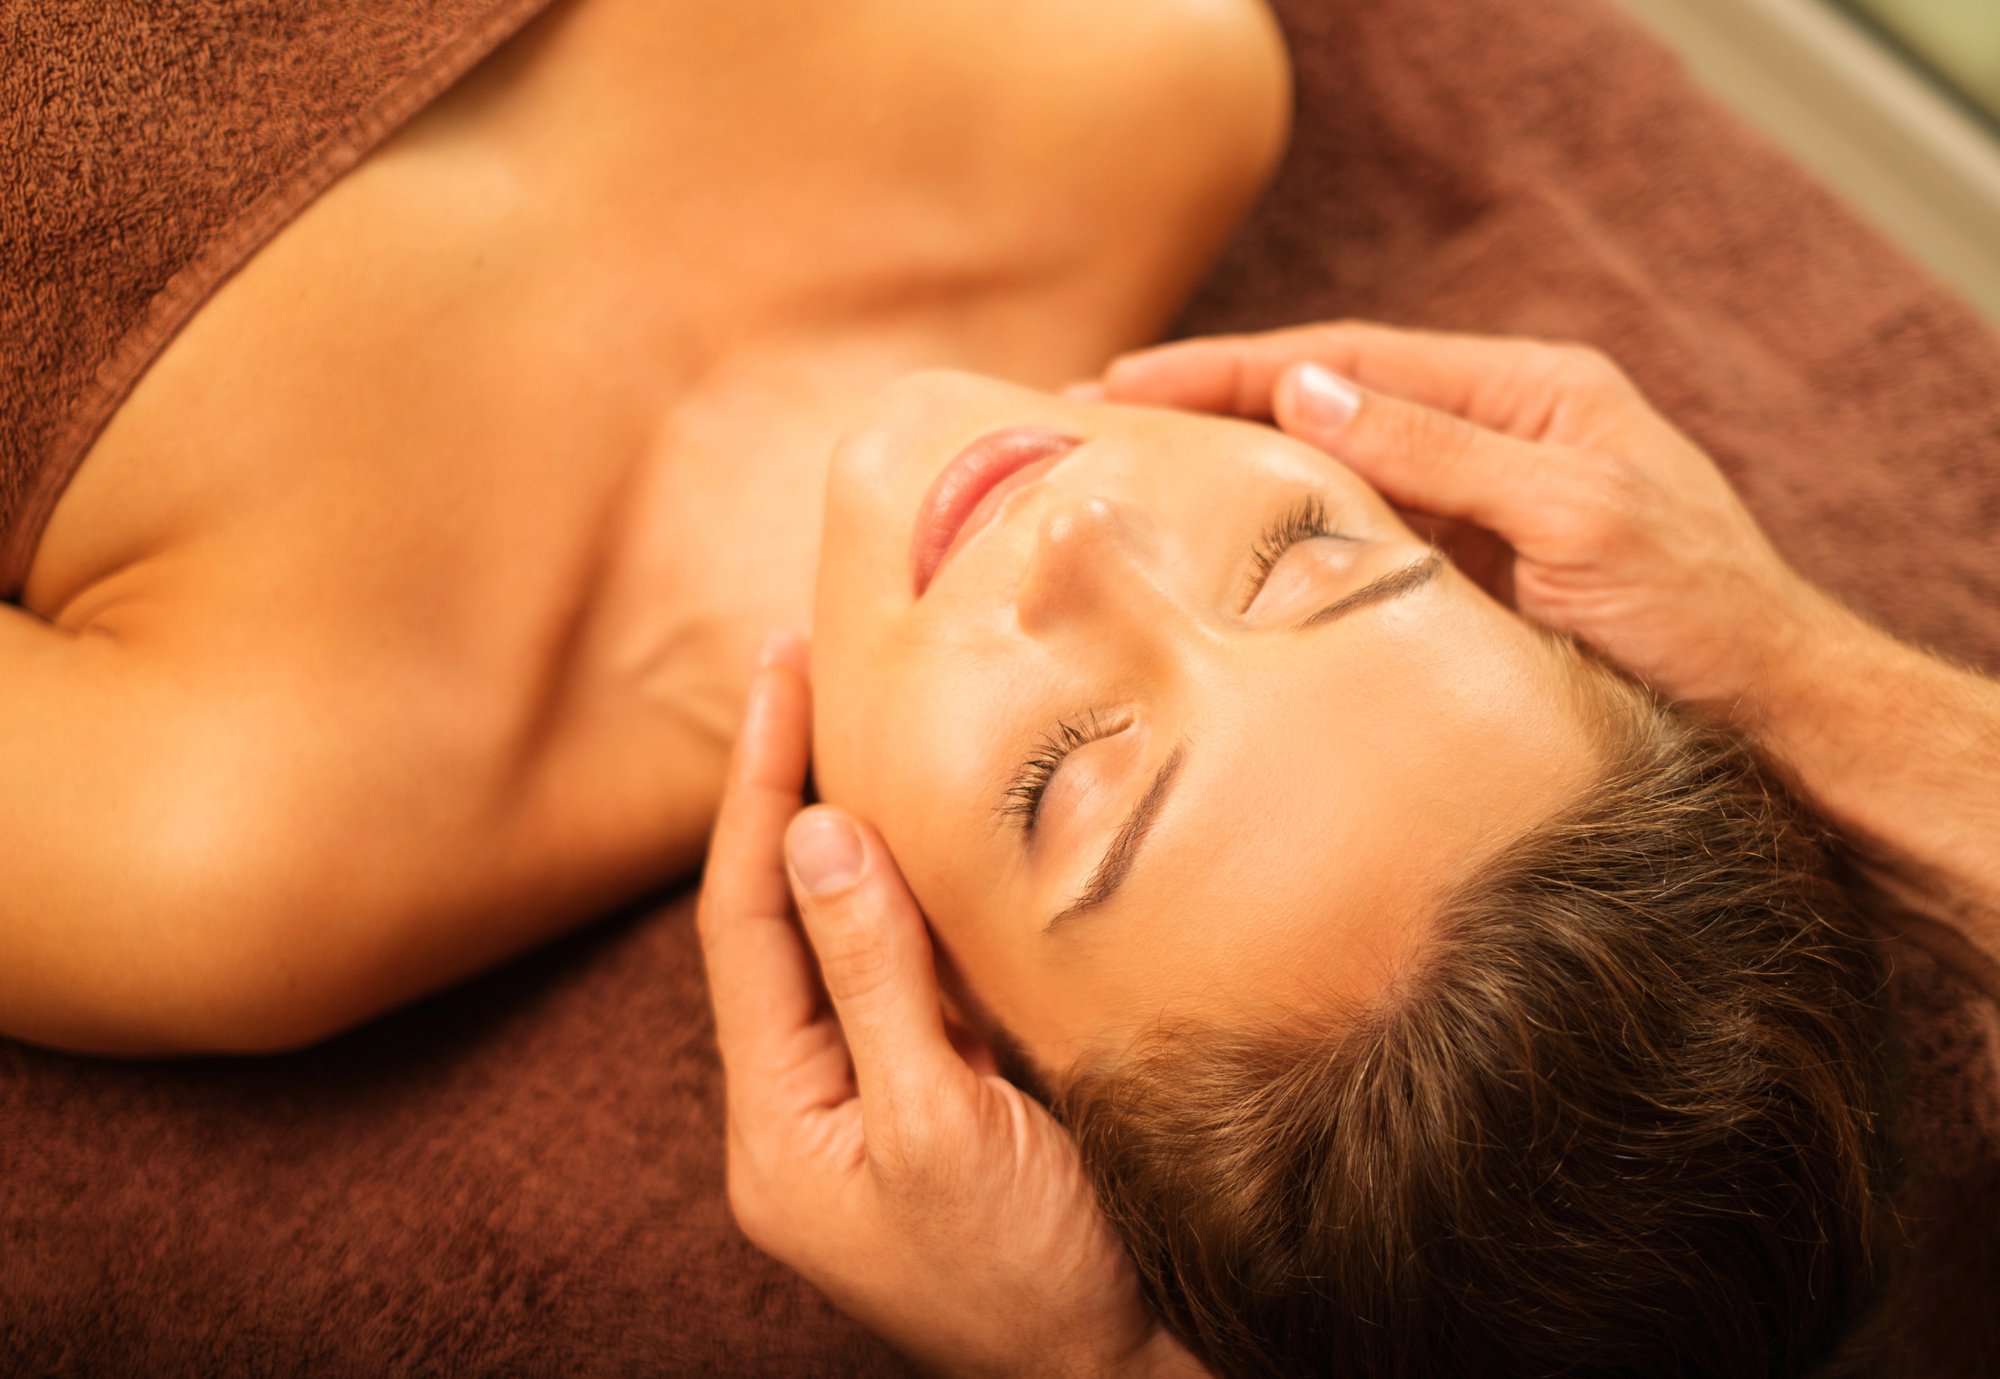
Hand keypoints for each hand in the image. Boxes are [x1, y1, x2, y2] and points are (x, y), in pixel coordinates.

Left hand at [696, 634, 1204, 1378]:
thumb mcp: (939, 1129)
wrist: (1125, 1372)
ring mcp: (883, 1093)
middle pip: (786, 916)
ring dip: (861, 830)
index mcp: (780, 1121)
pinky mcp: (954, 1090)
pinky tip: (949, 825)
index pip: (746, 920)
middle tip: (809, 664)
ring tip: (866, 713)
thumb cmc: (1028, 1280)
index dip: (757, 789)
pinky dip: (929, 892)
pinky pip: (922, 970)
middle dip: (790, 789)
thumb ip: (874, 982)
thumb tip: (813, 834)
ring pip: (856, 935)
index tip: (779, 673)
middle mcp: (815, 1098)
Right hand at [1070, 321, 1828, 717]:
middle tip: (1091, 422)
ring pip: (1327, 476)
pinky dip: (1278, 543)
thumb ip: (1442, 450)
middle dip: (1208, 407)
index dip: (1231, 364)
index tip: (1128, 379)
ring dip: (1231, 473)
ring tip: (1129, 480)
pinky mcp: (1461, 579)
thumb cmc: (1699, 612)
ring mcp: (1471, 508)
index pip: (1349, 357)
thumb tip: (1307, 390)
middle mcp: (1489, 435)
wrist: (1770, 720)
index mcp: (1525, 391)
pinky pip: (1353, 546)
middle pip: (1323, 403)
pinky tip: (1216, 556)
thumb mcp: (1575, 515)